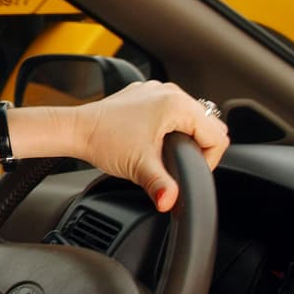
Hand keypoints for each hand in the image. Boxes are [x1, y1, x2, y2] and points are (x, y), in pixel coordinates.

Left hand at [72, 80, 228, 211]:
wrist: (76, 130)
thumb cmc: (103, 140)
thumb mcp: (139, 167)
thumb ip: (162, 186)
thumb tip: (171, 202)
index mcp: (176, 104)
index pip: (217, 135)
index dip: (208, 159)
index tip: (188, 170)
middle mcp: (170, 92)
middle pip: (207, 125)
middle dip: (199, 148)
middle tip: (177, 164)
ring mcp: (157, 90)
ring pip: (191, 117)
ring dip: (185, 137)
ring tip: (165, 153)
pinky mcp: (145, 95)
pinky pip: (172, 111)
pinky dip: (171, 127)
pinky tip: (154, 140)